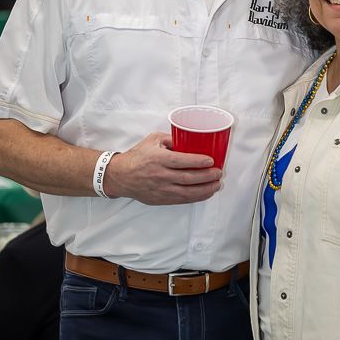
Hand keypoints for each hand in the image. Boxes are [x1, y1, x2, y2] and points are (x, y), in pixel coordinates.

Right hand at [103, 132, 221, 204]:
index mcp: (158, 159)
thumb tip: (190, 139)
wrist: (121, 176)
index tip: (211, 160)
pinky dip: (195, 197)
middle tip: (218, 173)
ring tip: (216, 185)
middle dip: (206, 177)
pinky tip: (205, 193)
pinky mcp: (161, 199)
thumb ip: (171, 139)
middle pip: (188, 178)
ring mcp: (161, 189)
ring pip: (187, 192)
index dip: (198, 161)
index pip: (181, 161)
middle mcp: (160, 175)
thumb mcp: (153, 140)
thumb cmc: (138, 156)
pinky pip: (181, 200)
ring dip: (205, 190)